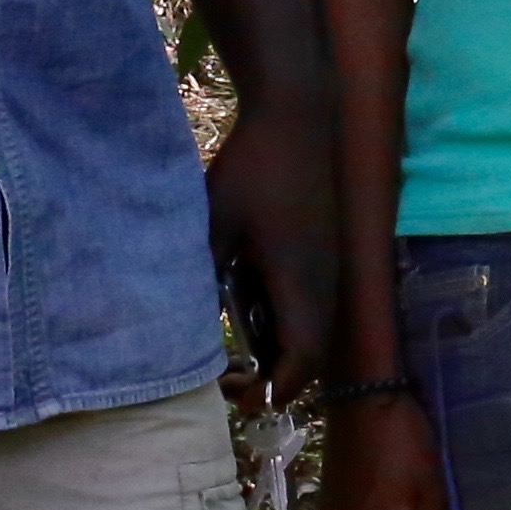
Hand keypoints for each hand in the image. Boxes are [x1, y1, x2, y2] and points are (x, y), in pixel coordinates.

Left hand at [209, 96, 342, 407]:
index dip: (271, 390)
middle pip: (311, 357)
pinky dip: (283, 320)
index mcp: (301, 283)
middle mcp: (325, 284)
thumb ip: (201, 276)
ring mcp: (330, 269)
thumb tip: (180, 325)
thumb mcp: (214, 224)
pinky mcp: (326, 254)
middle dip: (274, 377)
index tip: (232, 392)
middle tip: (229, 377)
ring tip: (233, 343)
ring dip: (278, 348)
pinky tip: (246, 297)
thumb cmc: (253, 168)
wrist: (296, 117)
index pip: (300, 362)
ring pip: (312, 332)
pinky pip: (310, 306)